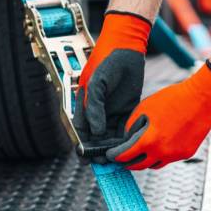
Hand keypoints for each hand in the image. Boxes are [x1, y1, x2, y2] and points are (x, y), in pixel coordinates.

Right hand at [73, 11, 150, 147]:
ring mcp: (111, 110)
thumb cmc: (106, 61)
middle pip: (95, 137)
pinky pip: (124, 127)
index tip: (87, 158)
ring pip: (110, 135)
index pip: (81, 130)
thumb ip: (94, 107)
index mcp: (83, 104)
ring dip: (113, 147)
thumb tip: (96, 131)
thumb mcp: (97, 83)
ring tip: (119, 159)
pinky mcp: (126, 108)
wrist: (126, 47)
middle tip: (105, 163)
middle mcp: (97, 110)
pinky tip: (130, 146)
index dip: (83, 145)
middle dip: (99, 150)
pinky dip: (126, 137)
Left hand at [106, 62, 210, 169]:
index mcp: (149, 140)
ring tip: (139, 153)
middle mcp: (162, 152)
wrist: (202, 98)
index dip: (115, 156)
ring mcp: (175, 155)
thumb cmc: (173, 99)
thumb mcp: (144, 108)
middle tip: (121, 158)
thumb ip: (131, 126)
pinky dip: (160, 155)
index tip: (110, 155)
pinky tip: (158, 145)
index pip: (125, 155)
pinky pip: (168, 159)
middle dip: (127, 162)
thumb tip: (126, 139)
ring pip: (154, 165)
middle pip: (138, 165)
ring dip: (144, 160)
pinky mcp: (186, 154)